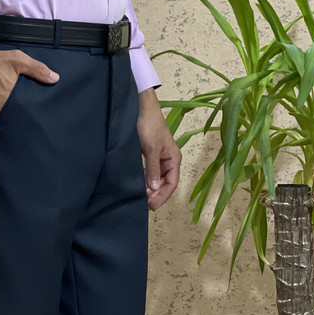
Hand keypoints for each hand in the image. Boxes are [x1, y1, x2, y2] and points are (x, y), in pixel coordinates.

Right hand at [0, 47, 59, 133]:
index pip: (25, 118)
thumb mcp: (15, 60)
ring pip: (0, 130)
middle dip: (18, 124)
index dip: (29, 119)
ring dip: (4, 127)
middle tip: (21, 122)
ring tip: (8, 122)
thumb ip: (36, 69)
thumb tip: (55, 78)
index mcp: (10, 102)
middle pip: (13, 126)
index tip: (33, 119)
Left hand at [137, 88, 181, 210]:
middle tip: (144, 205)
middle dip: (156, 195)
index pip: (172, 183)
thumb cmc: (150, 126)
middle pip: (165, 184)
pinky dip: (146, 182)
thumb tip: (153, 188)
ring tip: (142, 199)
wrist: (141, 109)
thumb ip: (152, 169)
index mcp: (173, 159)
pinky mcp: (150, 157)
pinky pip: (150, 174)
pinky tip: (140, 187)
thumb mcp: (151, 148)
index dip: (163, 196)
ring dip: (151, 190)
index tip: (152, 206)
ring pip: (157, 180)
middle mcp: (168, 161)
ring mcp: (159, 160)